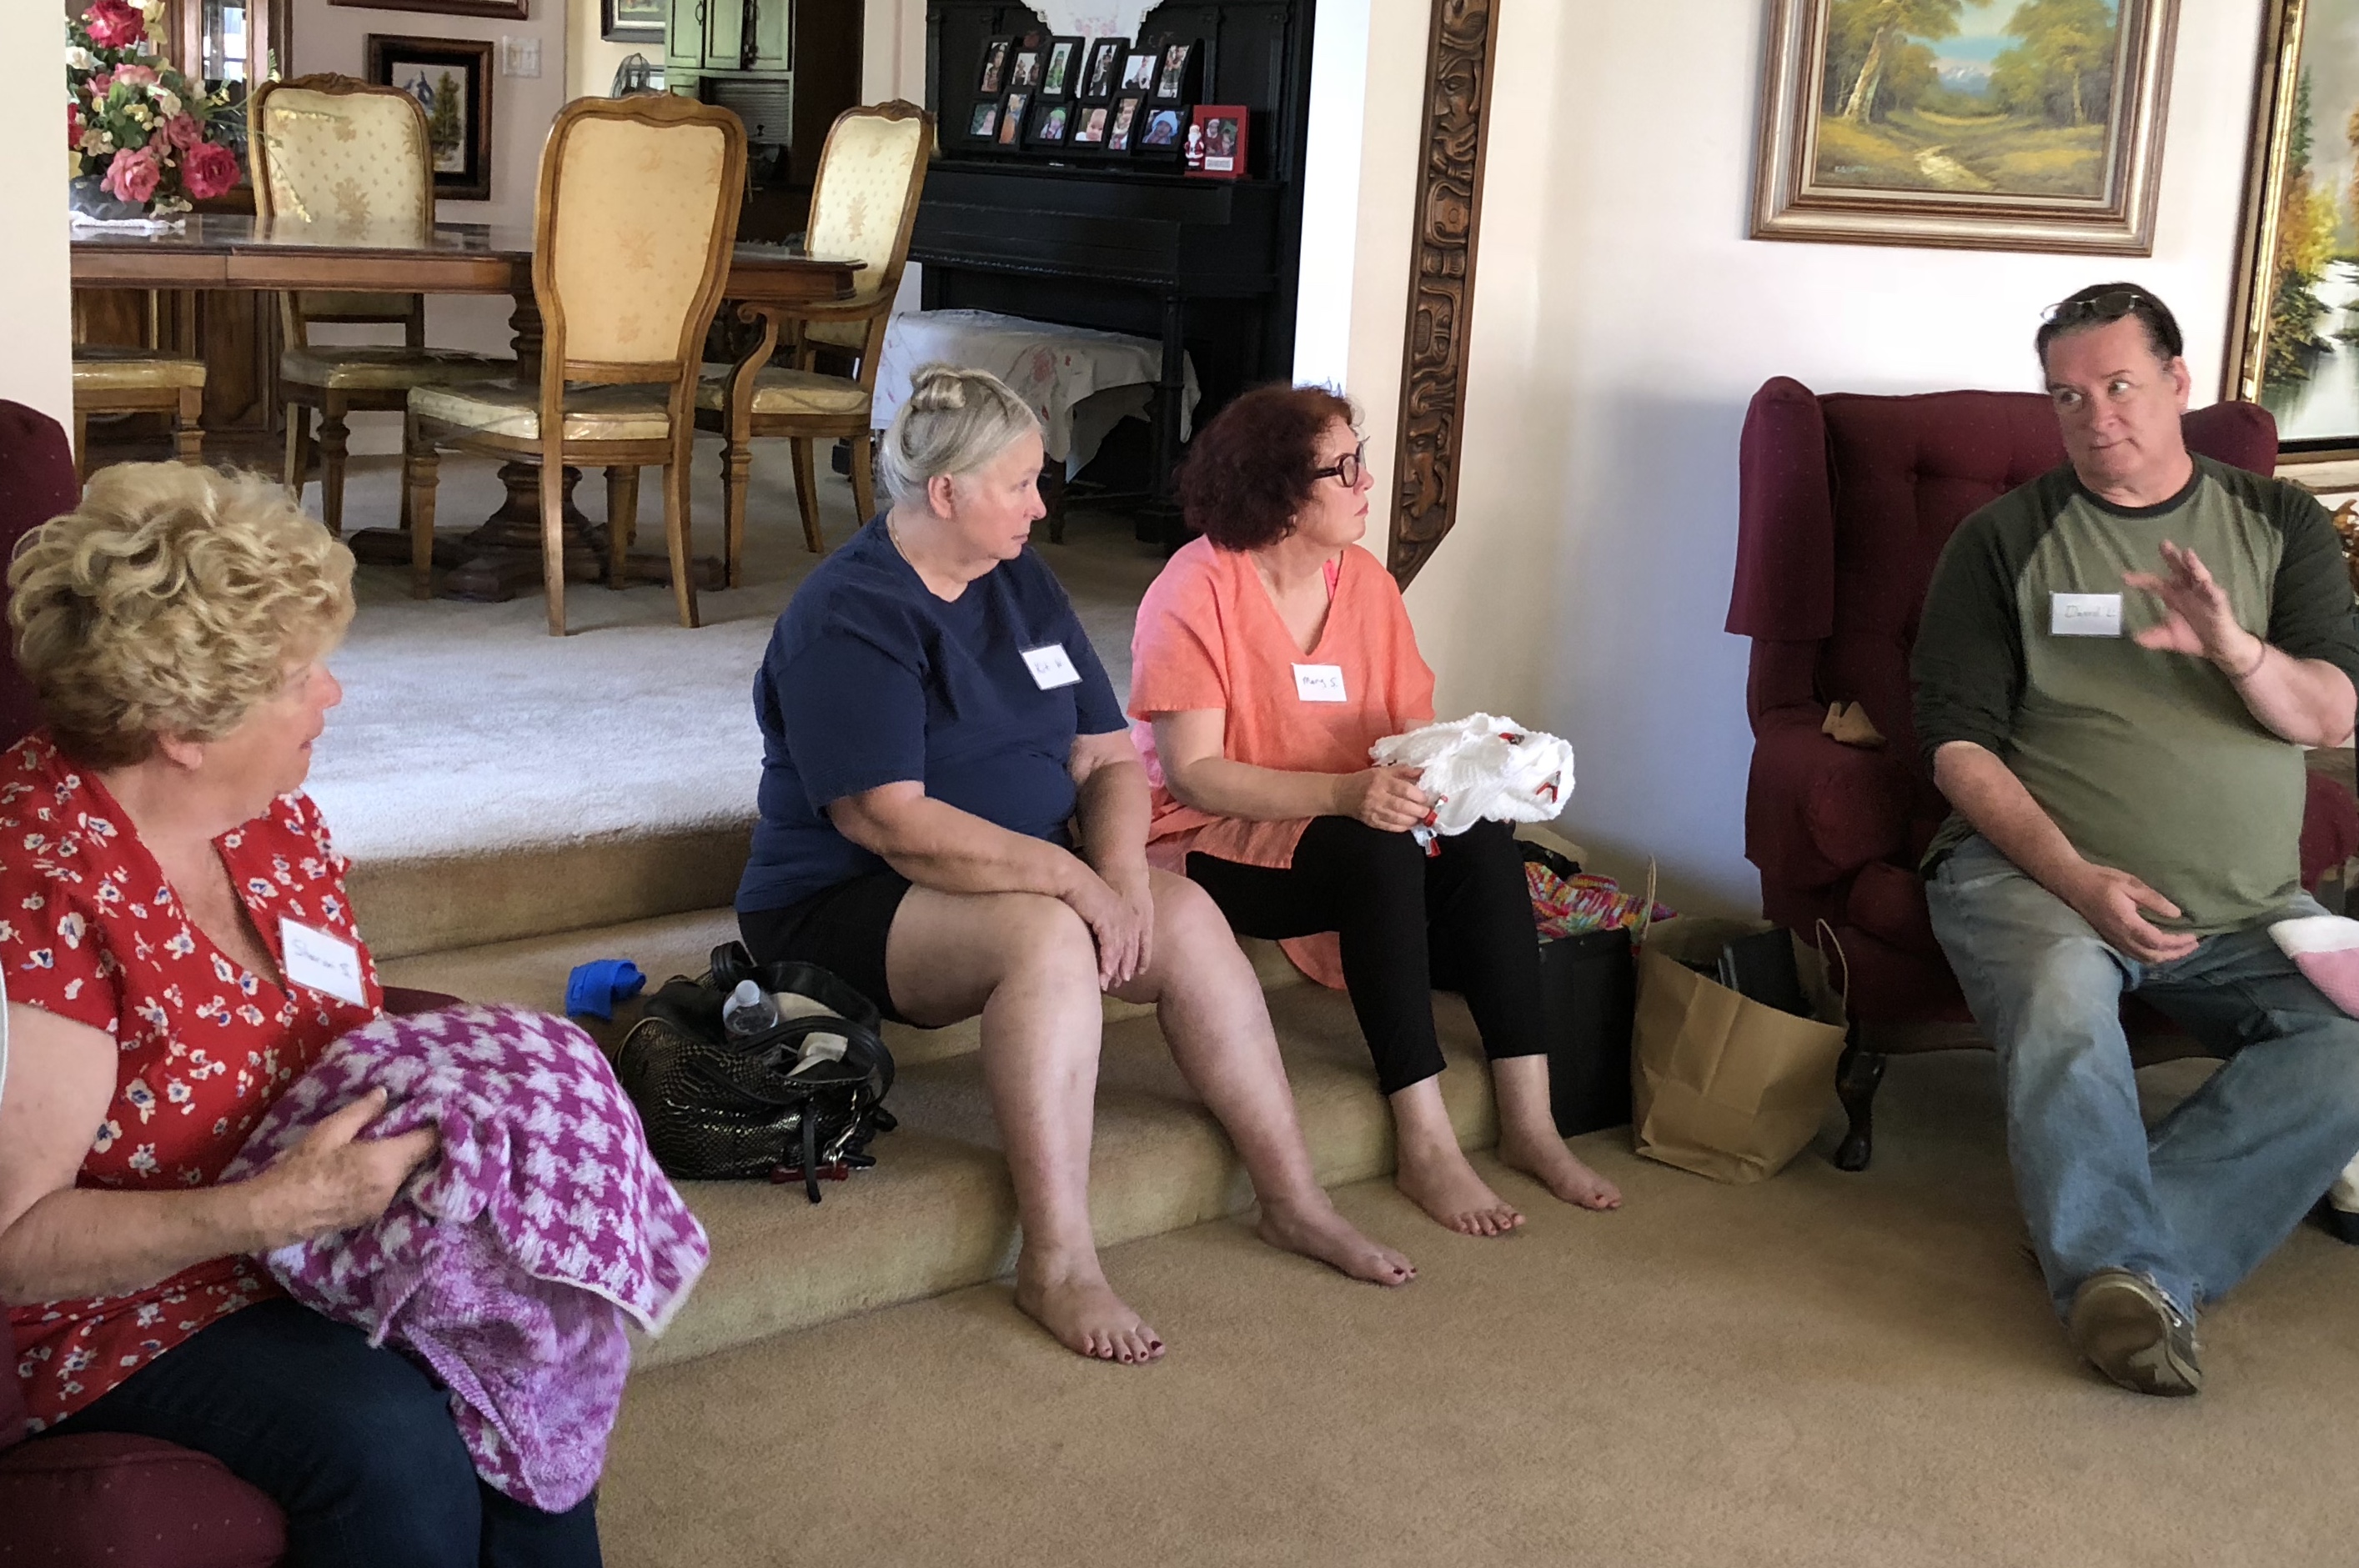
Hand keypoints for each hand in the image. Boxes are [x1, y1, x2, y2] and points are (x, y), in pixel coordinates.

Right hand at [247, 1088, 437, 1248]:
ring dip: (401, 1159)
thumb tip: (385, 1094)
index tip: (432, 1110)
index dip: (435, 1124)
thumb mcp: (330, 1131)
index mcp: (387, 1162)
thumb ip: (362, 1111)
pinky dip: (387, 1176)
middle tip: (406, 1121)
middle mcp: (392, 1186)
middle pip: (419, 1158)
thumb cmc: (301, 1168)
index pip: (430, 1141)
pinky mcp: (371, 1216)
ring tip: (386, 1141)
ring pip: (405, 1175)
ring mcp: (383, 1205)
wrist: (275, 1213)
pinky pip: (390, 1189)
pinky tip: (371, 1167)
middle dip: (416, 1140)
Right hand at [1066, 865, 1152, 989]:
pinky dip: (1108, 958)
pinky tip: (1105, 970)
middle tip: (1119, 983)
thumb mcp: (1095, 910)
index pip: (1131, 940)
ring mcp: (1118, 916)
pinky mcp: (1107, 917)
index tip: (1123, 974)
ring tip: (1109, 981)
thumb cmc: (1079, 893)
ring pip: (1121, 947)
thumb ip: (1099, 925)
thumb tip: (1095, 942)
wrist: (1071, 878)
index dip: (1129, 959)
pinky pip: (1111, 943)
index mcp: (1125, 913)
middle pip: (1130, 946)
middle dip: (1125, 966)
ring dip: (1115, 966)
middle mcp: (1125, 915)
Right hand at [1337, 765, 1432, 833]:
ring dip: (1413, 820)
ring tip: (1421, 819)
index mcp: (1381, 780)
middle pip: (1402, 805)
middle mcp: (1377, 796)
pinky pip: (1390, 827)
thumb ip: (1403, 770)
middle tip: (1428, 811)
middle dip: (1419, 810)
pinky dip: (1402, 827)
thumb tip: (1423, 772)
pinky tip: (1409, 824)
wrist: (1341, 794)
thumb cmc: (1364, 780)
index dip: (1418, 795)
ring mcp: (1373, 811)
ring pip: (1397, 818)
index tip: (1426, 798)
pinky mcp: (1371, 822)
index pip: (1404, 789)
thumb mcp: (1382, 770)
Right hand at [2060, 863, 2198, 964]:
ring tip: (2180, 949)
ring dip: (2165, 958)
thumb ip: (2154, 900)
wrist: (2073, 884)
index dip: (2178, 943)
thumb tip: (2176, 914)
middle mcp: (2121, 937)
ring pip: (2144, 959)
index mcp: (2128, 923)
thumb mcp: (2131, 884)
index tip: (2194, 937)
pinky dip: (2152, 956)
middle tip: (2193, 945)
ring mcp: (2115, 940)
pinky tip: (2160, 949)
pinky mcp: (2111, 940)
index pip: (2159, 942)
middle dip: (2176, 953)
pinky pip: (2135, 956)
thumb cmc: (2102, 880)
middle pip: (2153, 956)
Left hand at [2125, 541, 2262, 673]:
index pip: (2155, 583)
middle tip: (2163, 544)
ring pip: (2199, 576)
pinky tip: (2206, 583)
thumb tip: (2135, 638)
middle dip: (2172, 557)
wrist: (2218, 648)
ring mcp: (2205, 595)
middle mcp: (2189, 590)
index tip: (2124, 577)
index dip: (2141, 579)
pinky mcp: (2219, 603)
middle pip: (2179, 570)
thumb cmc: (2194, 637)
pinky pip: (2215, 594)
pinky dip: (2210, 588)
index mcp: (2174, 595)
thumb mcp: (2168, 637)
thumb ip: (2153, 637)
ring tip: (2187, 553)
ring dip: (2194, 565)